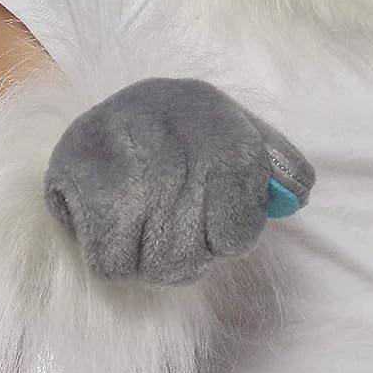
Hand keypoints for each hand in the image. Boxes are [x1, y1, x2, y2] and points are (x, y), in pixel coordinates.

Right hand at [45, 78, 314, 284]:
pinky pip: (109, 262)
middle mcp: (174, 134)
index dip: (228, 239)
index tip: (218, 222)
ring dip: (150, 258)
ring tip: (147, 222)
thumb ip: (280, 167)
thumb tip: (297, 194)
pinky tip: (117, 225)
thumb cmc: (193, 134)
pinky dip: (115, 257)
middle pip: (190, 257)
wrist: (119, 107)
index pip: (238, 231)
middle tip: (175, 226)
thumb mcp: (246, 138)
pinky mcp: (75, 169)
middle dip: (187, 254)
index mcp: (223, 126)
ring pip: (152, 264)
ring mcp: (122, 154)